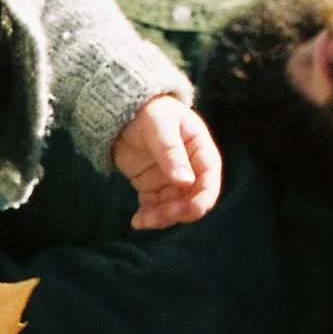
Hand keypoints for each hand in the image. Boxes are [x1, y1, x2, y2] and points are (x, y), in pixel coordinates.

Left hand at [111, 93, 223, 228]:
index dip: (204, 197)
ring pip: (174, 207)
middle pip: (193, 198)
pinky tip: (137, 221)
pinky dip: (148, 216)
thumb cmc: (149, 111)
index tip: (192, 210)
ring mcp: (172, 180)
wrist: (123, 111)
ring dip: (162, 218)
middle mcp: (191, 169)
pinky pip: (155, 207)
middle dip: (180, 211)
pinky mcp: (153, 187)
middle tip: (160, 216)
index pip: (209, 178)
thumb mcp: (160, 125)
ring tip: (143, 221)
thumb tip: (185, 181)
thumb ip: (171, 152)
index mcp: (201, 150)